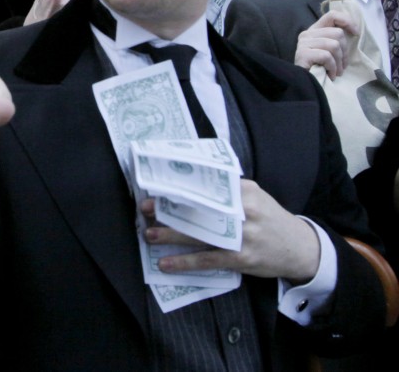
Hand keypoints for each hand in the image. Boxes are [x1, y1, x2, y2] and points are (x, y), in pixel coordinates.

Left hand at [142, 180, 320, 281]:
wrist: (301, 249)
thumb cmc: (270, 219)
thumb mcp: (256, 197)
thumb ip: (229, 190)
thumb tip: (190, 184)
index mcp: (245, 192)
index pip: (206, 186)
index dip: (180, 187)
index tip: (157, 186)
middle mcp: (244, 212)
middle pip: (199, 209)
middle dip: (169, 209)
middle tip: (145, 209)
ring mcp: (242, 237)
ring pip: (199, 235)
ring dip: (171, 235)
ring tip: (149, 235)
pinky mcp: (241, 259)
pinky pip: (207, 260)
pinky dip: (184, 263)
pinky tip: (166, 264)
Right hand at [294, 10, 357, 78]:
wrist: (302, 83)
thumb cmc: (318, 68)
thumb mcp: (329, 51)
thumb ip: (336, 40)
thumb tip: (354, 32)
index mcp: (314, 30)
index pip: (332, 15)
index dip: (347, 21)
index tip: (356, 33)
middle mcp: (307, 34)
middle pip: (337, 33)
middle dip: (344, 51)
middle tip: (342, 65)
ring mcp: (303, 43)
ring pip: (334, 45)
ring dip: (339, 62)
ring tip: (337, 72)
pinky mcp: (303, 54)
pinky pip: (326, 56)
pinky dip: (332, 67)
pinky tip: (330, 75)